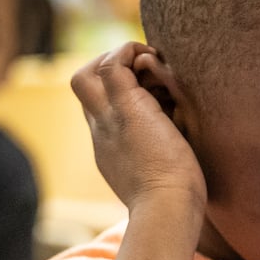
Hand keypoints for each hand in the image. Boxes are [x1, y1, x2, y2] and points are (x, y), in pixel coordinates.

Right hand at [70, 43, 206, 215]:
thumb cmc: (176, 200)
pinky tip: (157, 59)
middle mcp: (101, 131)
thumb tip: (177, 126)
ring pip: (87, 74)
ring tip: (155, 69)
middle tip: (145, 73)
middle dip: (109, 70)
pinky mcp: (125, 105)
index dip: (120, 93)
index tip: (152, 92)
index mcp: (110, 148)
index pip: (100, 109)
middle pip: (82, 88)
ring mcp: (108, 118)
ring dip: (120, 61)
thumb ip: (163, 151)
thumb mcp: (162, 172)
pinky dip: (132, 51)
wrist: (167, 208)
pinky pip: (114, 62)